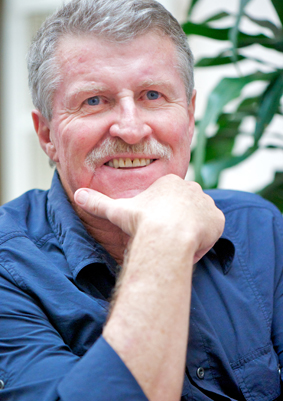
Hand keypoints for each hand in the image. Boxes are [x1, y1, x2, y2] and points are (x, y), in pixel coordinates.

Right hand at [74, 174, 224, 261]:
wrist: (167, 237)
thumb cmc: (142, 222)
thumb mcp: (117, 210)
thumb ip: (98, 202)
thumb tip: (76, 194)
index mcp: (170, 182)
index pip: (168, 200)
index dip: (161, 217)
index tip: (155, 229)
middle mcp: (192, 188)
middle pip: (184, 208)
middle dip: (177, 222)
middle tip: (166, 238)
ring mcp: (207, 203)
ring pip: (199, 218)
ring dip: (190, 230)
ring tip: (177, 243)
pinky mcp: (218, 219)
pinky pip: (213, 228)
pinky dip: (205, 238)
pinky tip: (191, 245)